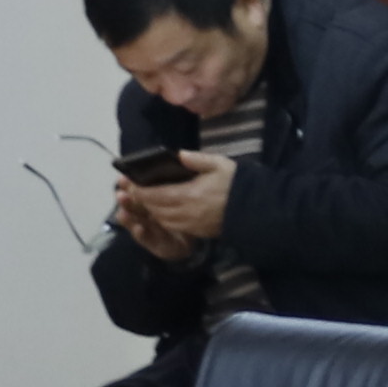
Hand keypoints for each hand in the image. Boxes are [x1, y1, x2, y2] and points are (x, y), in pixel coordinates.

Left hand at [113, 151, 237, 259]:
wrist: (257, 208)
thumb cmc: (237, 183)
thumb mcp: (219, 164)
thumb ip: (196, 159)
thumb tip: (178, 155)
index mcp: (189, 194)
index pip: (155, 195)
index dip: (140, 191)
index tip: (130, 184)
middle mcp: (186, 212)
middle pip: (156, 209)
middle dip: (143, 201)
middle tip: (135, 192)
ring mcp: (192, 224)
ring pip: (163, 220)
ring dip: (153, 211)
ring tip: (148, 201)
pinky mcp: (199, 231)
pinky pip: (174, 227)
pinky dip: (165, 219)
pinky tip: (165, 212)